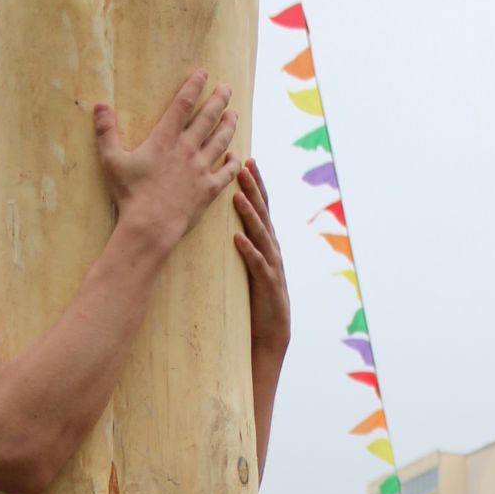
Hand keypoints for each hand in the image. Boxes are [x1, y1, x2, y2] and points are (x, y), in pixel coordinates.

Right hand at [93, 70, 238, 252]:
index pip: (183, 104)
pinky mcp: (209, 189)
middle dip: (219, 100)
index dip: (194, 86)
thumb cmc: (130, 195)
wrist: (151, 226)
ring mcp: (201, 169)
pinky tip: (235, 156)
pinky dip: (233, 163)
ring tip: (234, 114)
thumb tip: (99, 105)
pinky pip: (226, 172)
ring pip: (221, 140)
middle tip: (226, 89)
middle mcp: (187, 149)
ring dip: (229, 125)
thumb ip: (106, 132)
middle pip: (208, 118)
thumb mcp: (111, 161)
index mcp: (165, 139)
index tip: (203, 73)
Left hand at [233, 160, 288, 362]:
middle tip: (243, 166)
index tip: (245, 160)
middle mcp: (272, 249)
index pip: (261, 207)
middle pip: (263, 213)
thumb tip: (223, 222)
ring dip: (250, 215)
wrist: (271, 333)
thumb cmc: (254, 298)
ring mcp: (271, 266)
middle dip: (253, 189)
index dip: (255, 184)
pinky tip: (238, 239)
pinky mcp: (267, 285)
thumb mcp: (247, 264)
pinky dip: (248, 251)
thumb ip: (241, 243)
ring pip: (261, 235)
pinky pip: (257, 264)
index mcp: (266, 242)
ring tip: (238, 198)